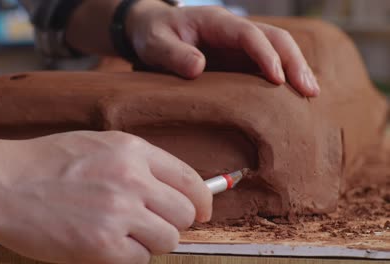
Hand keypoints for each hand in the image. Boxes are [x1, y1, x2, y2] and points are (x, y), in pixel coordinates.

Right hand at [0, 131, 211, 263]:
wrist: (2, 183)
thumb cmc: (46, 163)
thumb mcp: (99, 144)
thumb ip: (139, 163)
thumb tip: (175, 188)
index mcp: (133, 151)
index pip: (191, 180)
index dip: (202, 201)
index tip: (201, 212)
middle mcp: (132, 180)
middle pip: (185, 214)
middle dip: (173, 223)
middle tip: (151, 224)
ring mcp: (119, 213)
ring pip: (168, 240)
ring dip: (151, 241)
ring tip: (123, 234)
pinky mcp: (103, 245)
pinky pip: (140, 259)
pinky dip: (128, 256)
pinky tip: (105, 244)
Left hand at [126, 1, 319, 96]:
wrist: (150, 28)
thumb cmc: (152, 34)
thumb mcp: (154, 44)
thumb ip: (173, 54)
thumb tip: (199, 68)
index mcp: (214, 22)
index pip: (248, 34)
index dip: (265, 54)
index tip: (278, 79)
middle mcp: (232, 29)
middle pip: (273, 37)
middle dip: (293, 61)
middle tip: (309, 90)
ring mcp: (237, 43)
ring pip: (276, 48)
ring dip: (295, 68)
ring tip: (311, 94)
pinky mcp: (237, 57)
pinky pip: (265, 62)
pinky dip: (282, 75)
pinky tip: (293, 94)